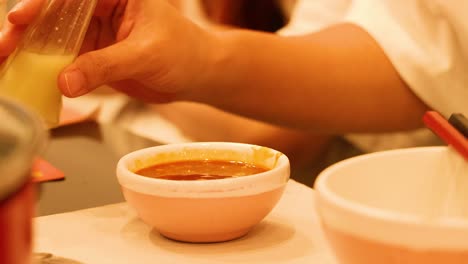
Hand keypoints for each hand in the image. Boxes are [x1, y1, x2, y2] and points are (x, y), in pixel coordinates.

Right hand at [0, 0, 214, 102]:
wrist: (196, 75)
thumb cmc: (184, 52)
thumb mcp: (145, 55)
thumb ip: (106, 66)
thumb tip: (66, 81)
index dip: (43, 5)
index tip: (20, 19)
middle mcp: (101, 9)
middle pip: (55, 17)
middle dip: (27, 32)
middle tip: (4, 49)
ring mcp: (96, 34)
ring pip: (55, 41)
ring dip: (31, 55)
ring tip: (7, 67)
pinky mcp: (95, 57)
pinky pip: (66, 63)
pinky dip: (49, 73)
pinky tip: (31, 81)